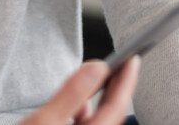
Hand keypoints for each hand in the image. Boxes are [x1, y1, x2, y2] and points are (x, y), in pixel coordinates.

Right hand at [20, 57, 139, 124]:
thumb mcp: (46, 119)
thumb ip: (73, 93)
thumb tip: (97, 68)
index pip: (116, 108)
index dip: (126, 81)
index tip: (132, 59)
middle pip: (112, 116)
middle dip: (118, 89)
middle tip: (125, 63)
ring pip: (100, 122)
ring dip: (102, 99)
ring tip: (104, 77)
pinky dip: (87, 111)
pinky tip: (81, 103)